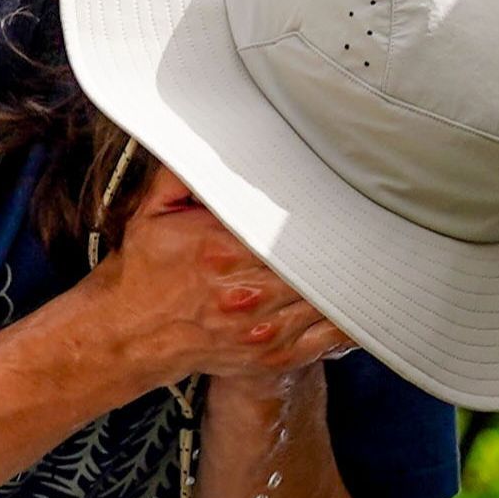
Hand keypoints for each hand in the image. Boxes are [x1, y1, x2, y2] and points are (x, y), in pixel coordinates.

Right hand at [79, 167, 352, 388]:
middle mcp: (246, 294)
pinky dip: (350, 320)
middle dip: (343, 246)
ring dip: (351, 280)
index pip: (292, 230)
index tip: (343, 203)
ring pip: (329, 300)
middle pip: (318, 265)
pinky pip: (328, 338)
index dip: (322, 217)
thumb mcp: (153, 212)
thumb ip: (185, 174)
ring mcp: (262, 330)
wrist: (127, 333)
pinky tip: (363, 300)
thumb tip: (213, 141)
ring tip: (371, 255)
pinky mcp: (272, 356)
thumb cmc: (145, 272)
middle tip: (368, 226)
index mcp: (223, 251)